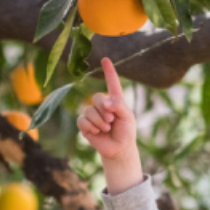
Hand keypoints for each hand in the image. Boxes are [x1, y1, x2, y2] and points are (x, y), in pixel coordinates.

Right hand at [77, 58, 140, 189]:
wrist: (119, 150)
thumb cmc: (126, 133)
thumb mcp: (127, 117)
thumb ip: (119, 106)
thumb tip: (105, 102)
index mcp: (115, 101)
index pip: (112, 83)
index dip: (109, 71)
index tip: (106, 59)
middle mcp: (102, 105)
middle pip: (97, 98)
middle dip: (104, 110)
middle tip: (111, 121)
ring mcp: (92, 115)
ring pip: (88, 110)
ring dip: (99, 121)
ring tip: (106, 128)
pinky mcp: (85, 125)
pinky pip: (82, 120)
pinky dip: (90, 127)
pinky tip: (97, 133)